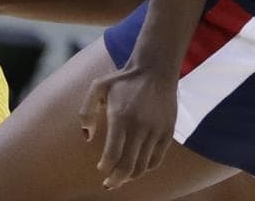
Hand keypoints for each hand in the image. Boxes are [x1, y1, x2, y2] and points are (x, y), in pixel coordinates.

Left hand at [78, 64, 177, 189]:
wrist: (155, 70)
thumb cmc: (123, 80)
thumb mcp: (97, 87)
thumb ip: (86, 111)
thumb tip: (87, 137)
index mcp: (120, 116)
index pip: (113, 153)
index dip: (105, 167)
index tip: (101, 169)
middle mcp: (139, 126)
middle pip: (128, 165)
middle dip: (116, 179)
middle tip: (109, 184)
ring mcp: (155, 130)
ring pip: (143, 165)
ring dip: (131, 175)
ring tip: (122, 177)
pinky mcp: (167, 132)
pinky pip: (157, 159)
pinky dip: (146, 167)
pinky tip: (137, 167)